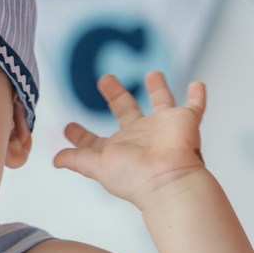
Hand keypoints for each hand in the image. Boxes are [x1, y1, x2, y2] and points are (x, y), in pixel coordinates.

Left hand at [53, 71, 206, 208]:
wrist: (168, 179)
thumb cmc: (134, 176)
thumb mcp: (96, 166)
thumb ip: (77, 160)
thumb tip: (56, 160)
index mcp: (116, 148)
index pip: (94, 141)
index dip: (81, 135)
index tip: (69, 127)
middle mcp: (139, 136)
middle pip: (126, 110)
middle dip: (116, 95)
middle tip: (105, 78)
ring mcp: (163, 128)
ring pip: (161, 102)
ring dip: (158, 88)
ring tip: (153, 73)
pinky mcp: (185, 121)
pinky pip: (195, 106)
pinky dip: (198, 96)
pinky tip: (197, 84)